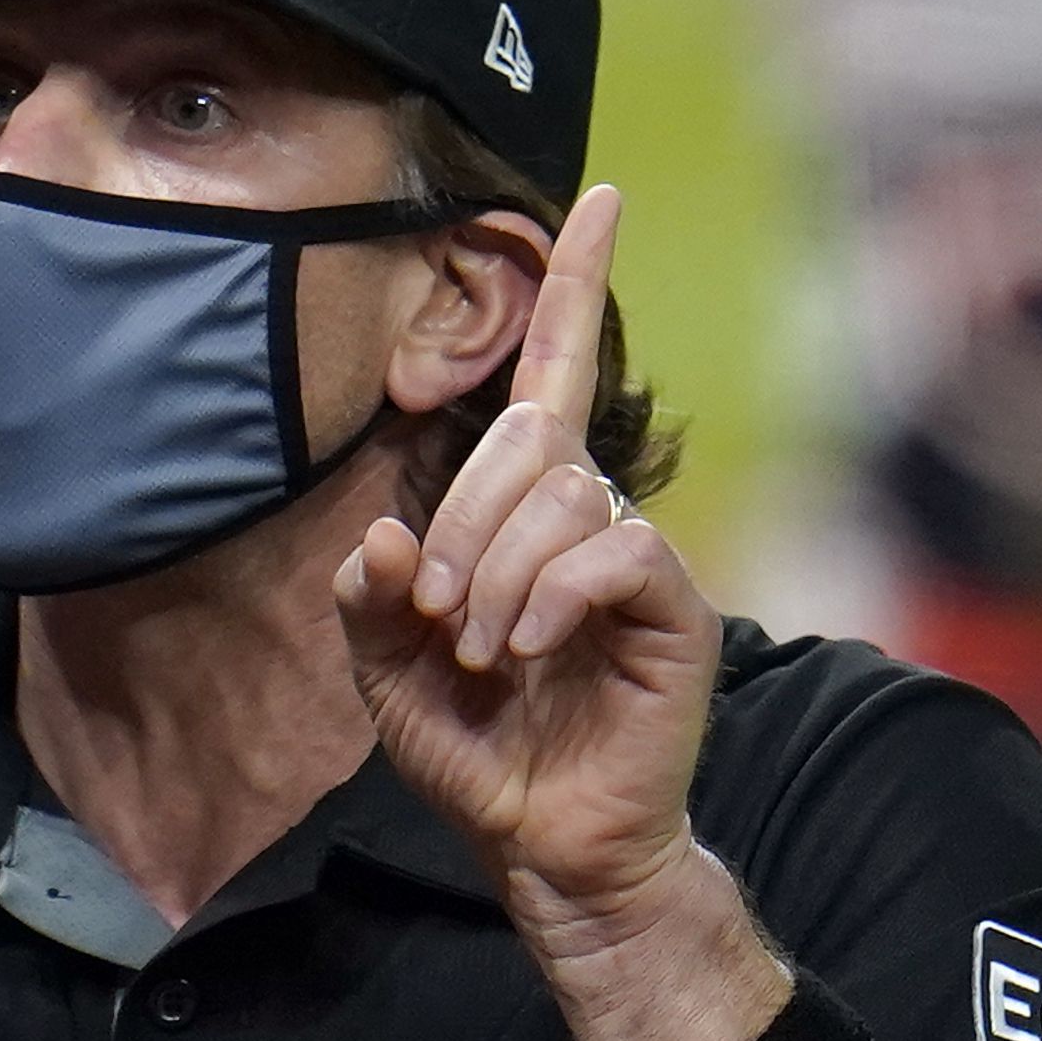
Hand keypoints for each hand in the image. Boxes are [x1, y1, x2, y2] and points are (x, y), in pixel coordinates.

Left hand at [334, 187, 724, 951]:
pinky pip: (617, 550)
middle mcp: (585, 519)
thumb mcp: (386, 675)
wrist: (537, 841)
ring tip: (484, 651)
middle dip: (461, 524)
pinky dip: (553, 594)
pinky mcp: (673, 610)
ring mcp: (634, 562)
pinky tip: (527, 647)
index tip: (596, 199)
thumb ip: (368, 602)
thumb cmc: (474, 750)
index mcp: (519, 516)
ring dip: (498, 576)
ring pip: (566, 496)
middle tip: (437, 615)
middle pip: (527, 444)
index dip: (571, 290)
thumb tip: (382, 536)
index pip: (551, 379)